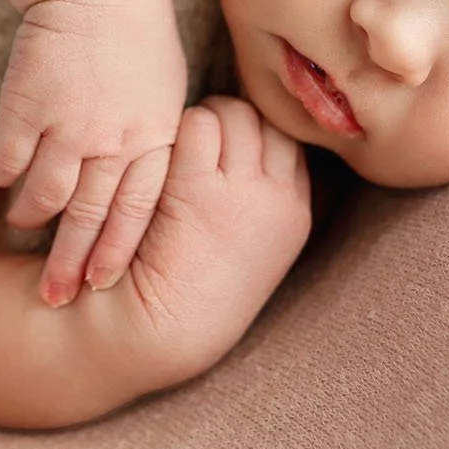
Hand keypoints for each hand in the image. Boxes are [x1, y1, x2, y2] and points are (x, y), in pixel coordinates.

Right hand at [0, 0, 187, 306]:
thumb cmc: (135, 34)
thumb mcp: (163, 91)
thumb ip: (151, 141)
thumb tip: (137, 185)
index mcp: (154, 137)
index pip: (136, 212)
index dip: (116, 252)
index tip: (101, 285)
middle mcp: (115, 139)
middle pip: (91, 216)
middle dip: (71, 262)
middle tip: (54, 296)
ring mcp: (70, 124)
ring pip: (47, 193)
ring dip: (31, 217)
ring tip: (19, 229)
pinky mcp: (29, 106)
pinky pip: (11, 159)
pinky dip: (6, 176)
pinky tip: (2, 183)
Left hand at [124, 95, 312, 373]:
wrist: (157, 335)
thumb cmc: (190, 285)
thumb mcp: (246, 236)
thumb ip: (257, 187)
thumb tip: (241, 121)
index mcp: (295, 211)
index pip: (285, 135)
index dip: (247, 130)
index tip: (216, 146)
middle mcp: (280, 198)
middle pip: (259, 116)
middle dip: (222, 119)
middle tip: (186, 143)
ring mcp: (245, 193)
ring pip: (229, 113)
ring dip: (194, 123)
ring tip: (168, 152)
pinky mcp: (201, 191)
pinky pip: (194, 125)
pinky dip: (170, 132)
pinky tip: (153, 160)